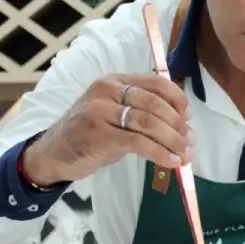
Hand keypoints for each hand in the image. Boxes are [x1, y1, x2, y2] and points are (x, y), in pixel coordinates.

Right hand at [22, 73, 192, 184]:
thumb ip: (141, 112)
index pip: (154, 82)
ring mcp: (100, 111)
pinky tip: (172, 162)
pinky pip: (138, 142)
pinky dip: (160, 153)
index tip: (189, 116)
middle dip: (178, 124)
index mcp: (115, 81)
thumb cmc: (89, 134)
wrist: (54, 153)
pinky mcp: (99, 135)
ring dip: (173, 140)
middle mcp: (107, 91)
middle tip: (190, 141)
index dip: (177, 98)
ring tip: (185, 155)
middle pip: (154, 103)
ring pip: (149, 123)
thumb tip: (182, 125)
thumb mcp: (114, 114)